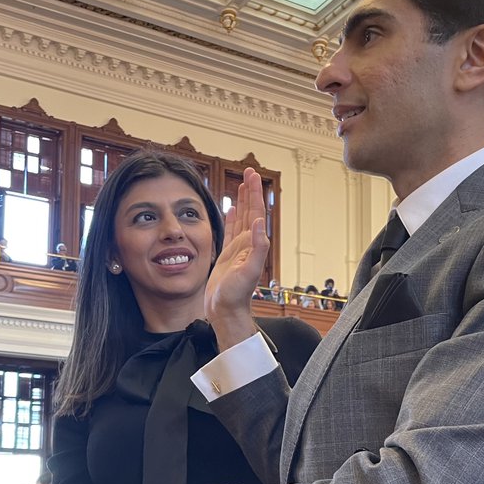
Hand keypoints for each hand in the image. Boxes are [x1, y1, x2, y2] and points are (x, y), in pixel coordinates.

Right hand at [204, 168, 269, 347]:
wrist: (226, 312)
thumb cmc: (236, 296)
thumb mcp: (250, 271)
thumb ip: (258, 248)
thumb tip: (258, 223)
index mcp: (253, 244)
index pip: (255, 212)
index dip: (254, 192)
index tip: (252, 174)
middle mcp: (247, 244)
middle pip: (249, 211)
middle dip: (249, 191)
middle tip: (248, 172)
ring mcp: (237, 249)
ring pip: (240, 219)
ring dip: (241, 201)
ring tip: (240, 185)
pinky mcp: (227, 256)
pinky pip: (229, 232)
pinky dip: (231, 218)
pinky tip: (231, 210)